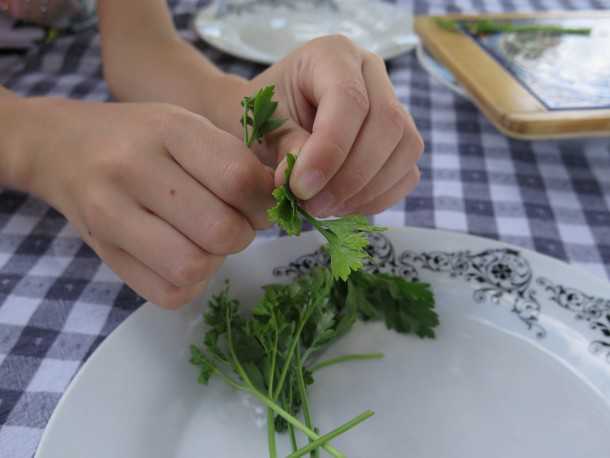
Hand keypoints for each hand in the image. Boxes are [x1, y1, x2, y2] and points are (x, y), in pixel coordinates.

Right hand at [19, 98, 273, 307]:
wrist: (61, 147)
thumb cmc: (140, 137)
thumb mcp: (187, 126)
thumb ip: (233, 161)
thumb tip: (277, 208)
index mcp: (170, 129)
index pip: (239, 178)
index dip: (264, 201)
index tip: (261, 203)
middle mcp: (135, 169)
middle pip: (222, 230)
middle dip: (243, 234)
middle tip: (233, 223)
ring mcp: (111, 215)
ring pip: (193, 266)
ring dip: (215, 261)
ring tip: (206, 240)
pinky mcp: (103, 253)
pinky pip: (168, 293)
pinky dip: (189, 283)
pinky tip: (183, 257)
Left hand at [223, 35, 423, 217]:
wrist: (273, 122)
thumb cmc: (264, 116)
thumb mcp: (262, 126)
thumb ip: (286, 146)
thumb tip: (308, 182)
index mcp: (332, 54)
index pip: (349, 100)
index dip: (330, 150)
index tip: (301, 188)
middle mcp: (371, 72)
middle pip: (388, 123)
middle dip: (351, 176)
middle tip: (312, 206)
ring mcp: (394, 104)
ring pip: (406, 148)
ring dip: (367, 190)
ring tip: (324, 208)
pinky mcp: (401, 139)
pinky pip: (407, 172)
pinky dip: (379, 198)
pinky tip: (344, 206)